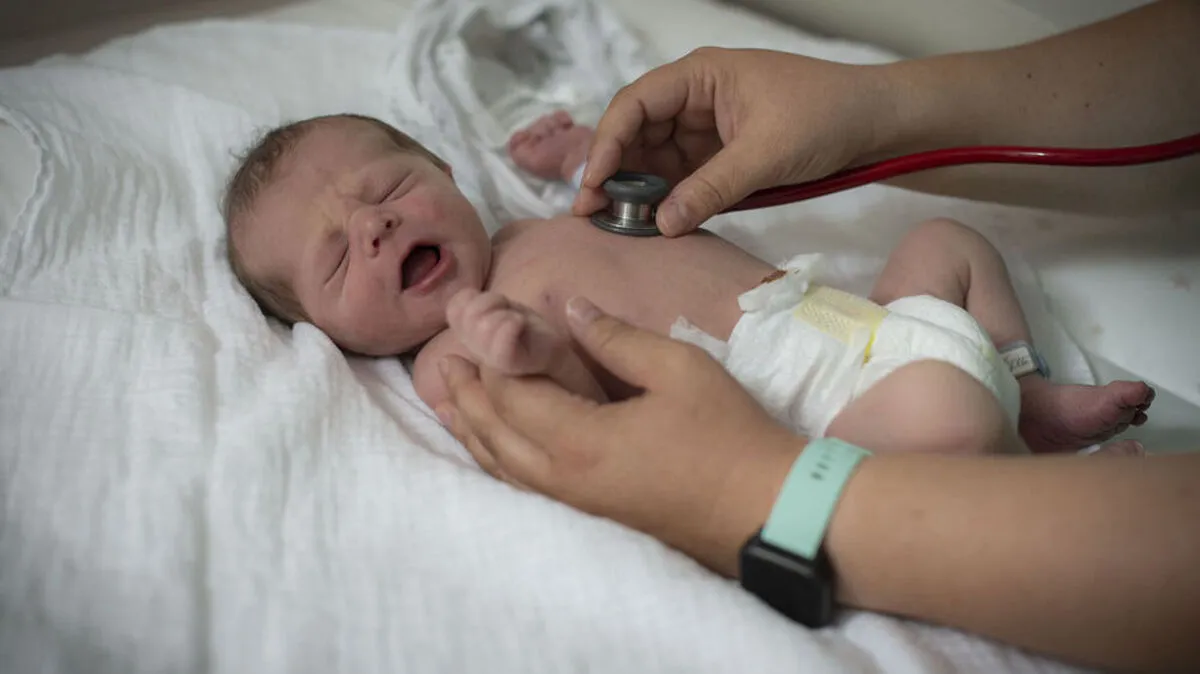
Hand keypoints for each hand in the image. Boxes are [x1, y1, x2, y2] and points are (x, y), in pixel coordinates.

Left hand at [436, 296, 803, 576]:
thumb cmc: (728, 435)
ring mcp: (573, 505)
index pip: (509, 391)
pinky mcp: (589, 517)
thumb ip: (614, 337)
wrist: (768, 511)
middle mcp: (560, 479)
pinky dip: (496, 458)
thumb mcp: (678, 369)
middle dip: (463, 393)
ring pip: (500, 466)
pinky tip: (495, 445)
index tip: (477, 318)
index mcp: (577, 440)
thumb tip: (567, 306)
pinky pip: (522, 485)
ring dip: (471, 428)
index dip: (489, 353)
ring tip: (451, 399)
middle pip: (491, 432)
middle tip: (445, 357)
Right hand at [572, 47, 895, 235]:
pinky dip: (664, 203)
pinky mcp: (717, 158)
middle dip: (614, 174)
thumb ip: (713, 188)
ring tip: (618, 228)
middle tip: (593, 217)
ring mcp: (704, 130)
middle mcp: (693, 100)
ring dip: (636, 193)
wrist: (874, 123)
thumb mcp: (767, 153)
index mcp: (699, 76)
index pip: (635, 105)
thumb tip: (662, 224)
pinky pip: (679, 180)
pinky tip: (652, 227)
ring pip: (654, 161)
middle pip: (636, 135)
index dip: (608, 144)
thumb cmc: (825, 116)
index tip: (593, 185)